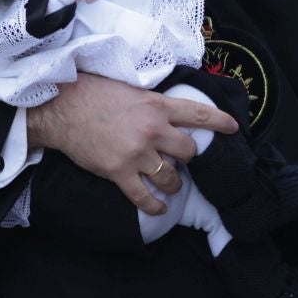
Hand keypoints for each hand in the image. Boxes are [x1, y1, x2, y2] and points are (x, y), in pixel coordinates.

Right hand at [26, 74, 237, 215]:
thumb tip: (166, 109)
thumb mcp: (130, 88)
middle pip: (188, 151)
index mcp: (157, 105)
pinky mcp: (120, 172)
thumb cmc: (93, 93)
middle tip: (181, 158)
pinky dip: (154, 206)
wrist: (62, 108)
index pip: (198, 114)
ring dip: (173, 183)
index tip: (234, 127)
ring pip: (170, 177)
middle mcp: (153, 130)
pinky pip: (145, 197)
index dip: (220, 122)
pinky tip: (158, 208)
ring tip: (170, 184)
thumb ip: (152, 101)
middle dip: (188, 157)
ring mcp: (137, 153)